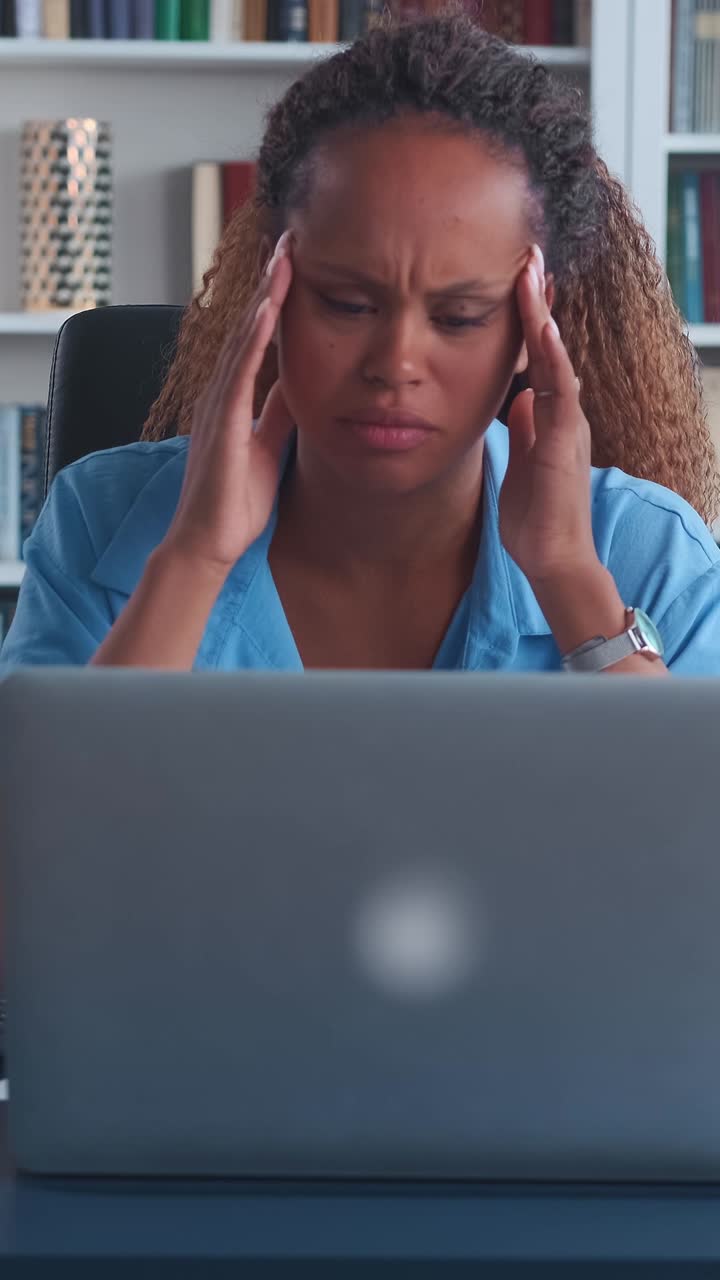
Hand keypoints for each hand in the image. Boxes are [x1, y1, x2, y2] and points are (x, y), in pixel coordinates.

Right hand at [164, 230, 294, 572]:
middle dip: (269, 281)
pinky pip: (238, 373)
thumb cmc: (236, 503)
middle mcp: (221, 393)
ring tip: (283, 256)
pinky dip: (254, 338)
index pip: (257, 338)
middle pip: (248, 325)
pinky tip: (268, 309)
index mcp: (233, 398)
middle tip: (289, 237)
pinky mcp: (221, 424)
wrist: (209, 544)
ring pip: (242, 338)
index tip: (294, 262)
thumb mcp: (271, 446)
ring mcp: (218, 405)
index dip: (274, 300)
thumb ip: (279, 413)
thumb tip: (299, 383)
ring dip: (263, 296)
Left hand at [499, 244, 599, 585]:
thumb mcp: (524, 462)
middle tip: (528, 255)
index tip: (517, 279)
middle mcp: (564, 413)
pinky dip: (554, 360)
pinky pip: (561, 394)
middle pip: (550, 346)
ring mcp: (568, 426)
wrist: (552, 558)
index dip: (528, 318)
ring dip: (543, 318)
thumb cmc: (536, 518)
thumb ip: (527, 428)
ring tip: (532, 275)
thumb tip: (520, 398)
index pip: (539, 356)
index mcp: (552, 416)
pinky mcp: (565, 444)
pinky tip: (545, 331)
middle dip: (538, 301)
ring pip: (557, 359)